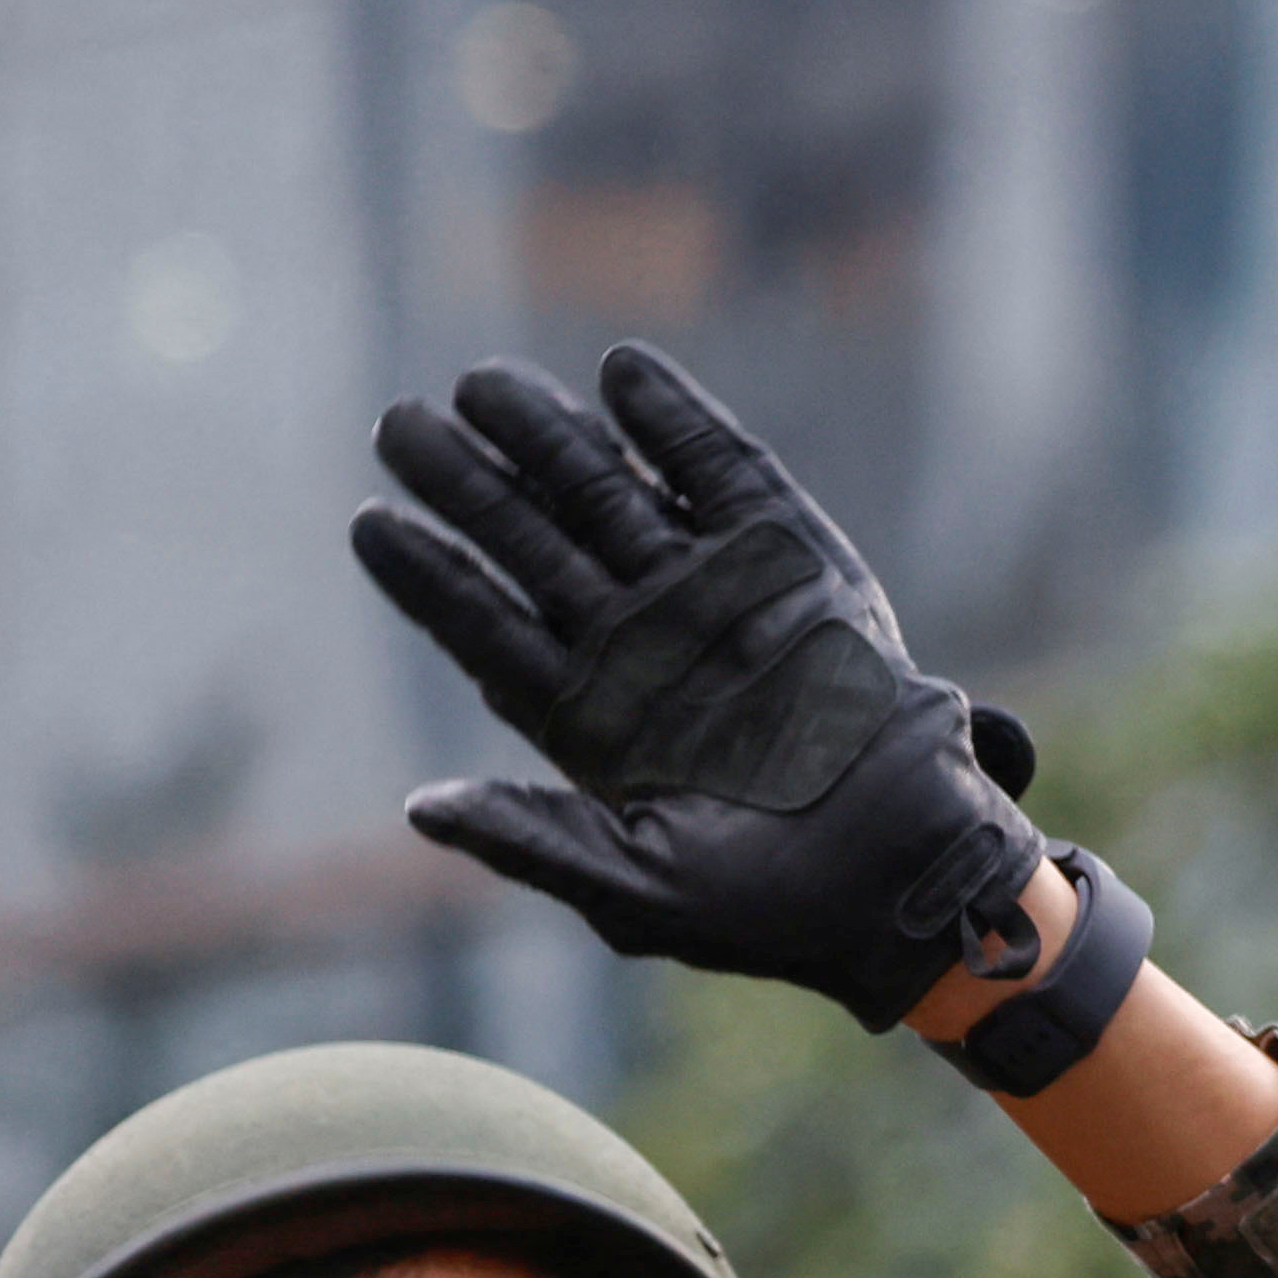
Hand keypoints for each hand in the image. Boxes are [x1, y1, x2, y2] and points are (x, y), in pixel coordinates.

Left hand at [356, 348, 1050, 1019]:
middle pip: (532, 545)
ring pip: (611, 496)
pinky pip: (725, 476)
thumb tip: (420, 807)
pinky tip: (622, 371)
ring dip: (550, 438)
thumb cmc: (769, 907)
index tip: (370, 523)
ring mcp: (713, 595)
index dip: (429, 577)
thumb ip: (532, 839)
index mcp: (587, 718)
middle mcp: (640, 644)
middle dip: (467, 484)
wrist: (906, 874)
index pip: (486, 627)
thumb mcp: (637, 889)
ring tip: (484, 384)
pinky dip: (678, 424)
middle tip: (399, 425)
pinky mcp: (792, 561)